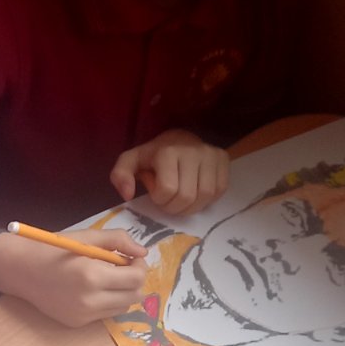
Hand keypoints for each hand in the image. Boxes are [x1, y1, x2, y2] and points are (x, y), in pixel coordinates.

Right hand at [0, 228, 146, 326]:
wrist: (21, 270)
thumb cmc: (53, 248)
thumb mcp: (87, 236)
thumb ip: (118, 241)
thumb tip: (142, 253)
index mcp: (92, 275)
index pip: (136, 279)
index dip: (140, 267)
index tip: (132, 258)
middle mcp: (90, 300)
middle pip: (134, 297)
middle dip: (134, 281)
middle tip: (124, 268)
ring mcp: (83, 315)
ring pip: (122, 307)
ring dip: (122, 292)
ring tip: (108, 278)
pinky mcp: (77, 323)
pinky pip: (104, 314)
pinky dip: (106, 301)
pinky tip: (92, 289)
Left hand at [110, 130, 228, 215]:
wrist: (179, 139)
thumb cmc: (154, 155)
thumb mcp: (131, 162)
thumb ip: (120, 176)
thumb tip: (127, 194)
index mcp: (167, 152)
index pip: (167, 191)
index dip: (160, 199)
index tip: (156, 192)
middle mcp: (193, 151)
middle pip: (187, 197)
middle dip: (174, 207)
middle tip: (168, 200)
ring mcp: (211, 155)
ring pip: (204, 197)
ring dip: (191, 206)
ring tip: (181, 198)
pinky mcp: (223, 160)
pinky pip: (218, 192)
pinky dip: (206, 199)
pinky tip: (196, 192)